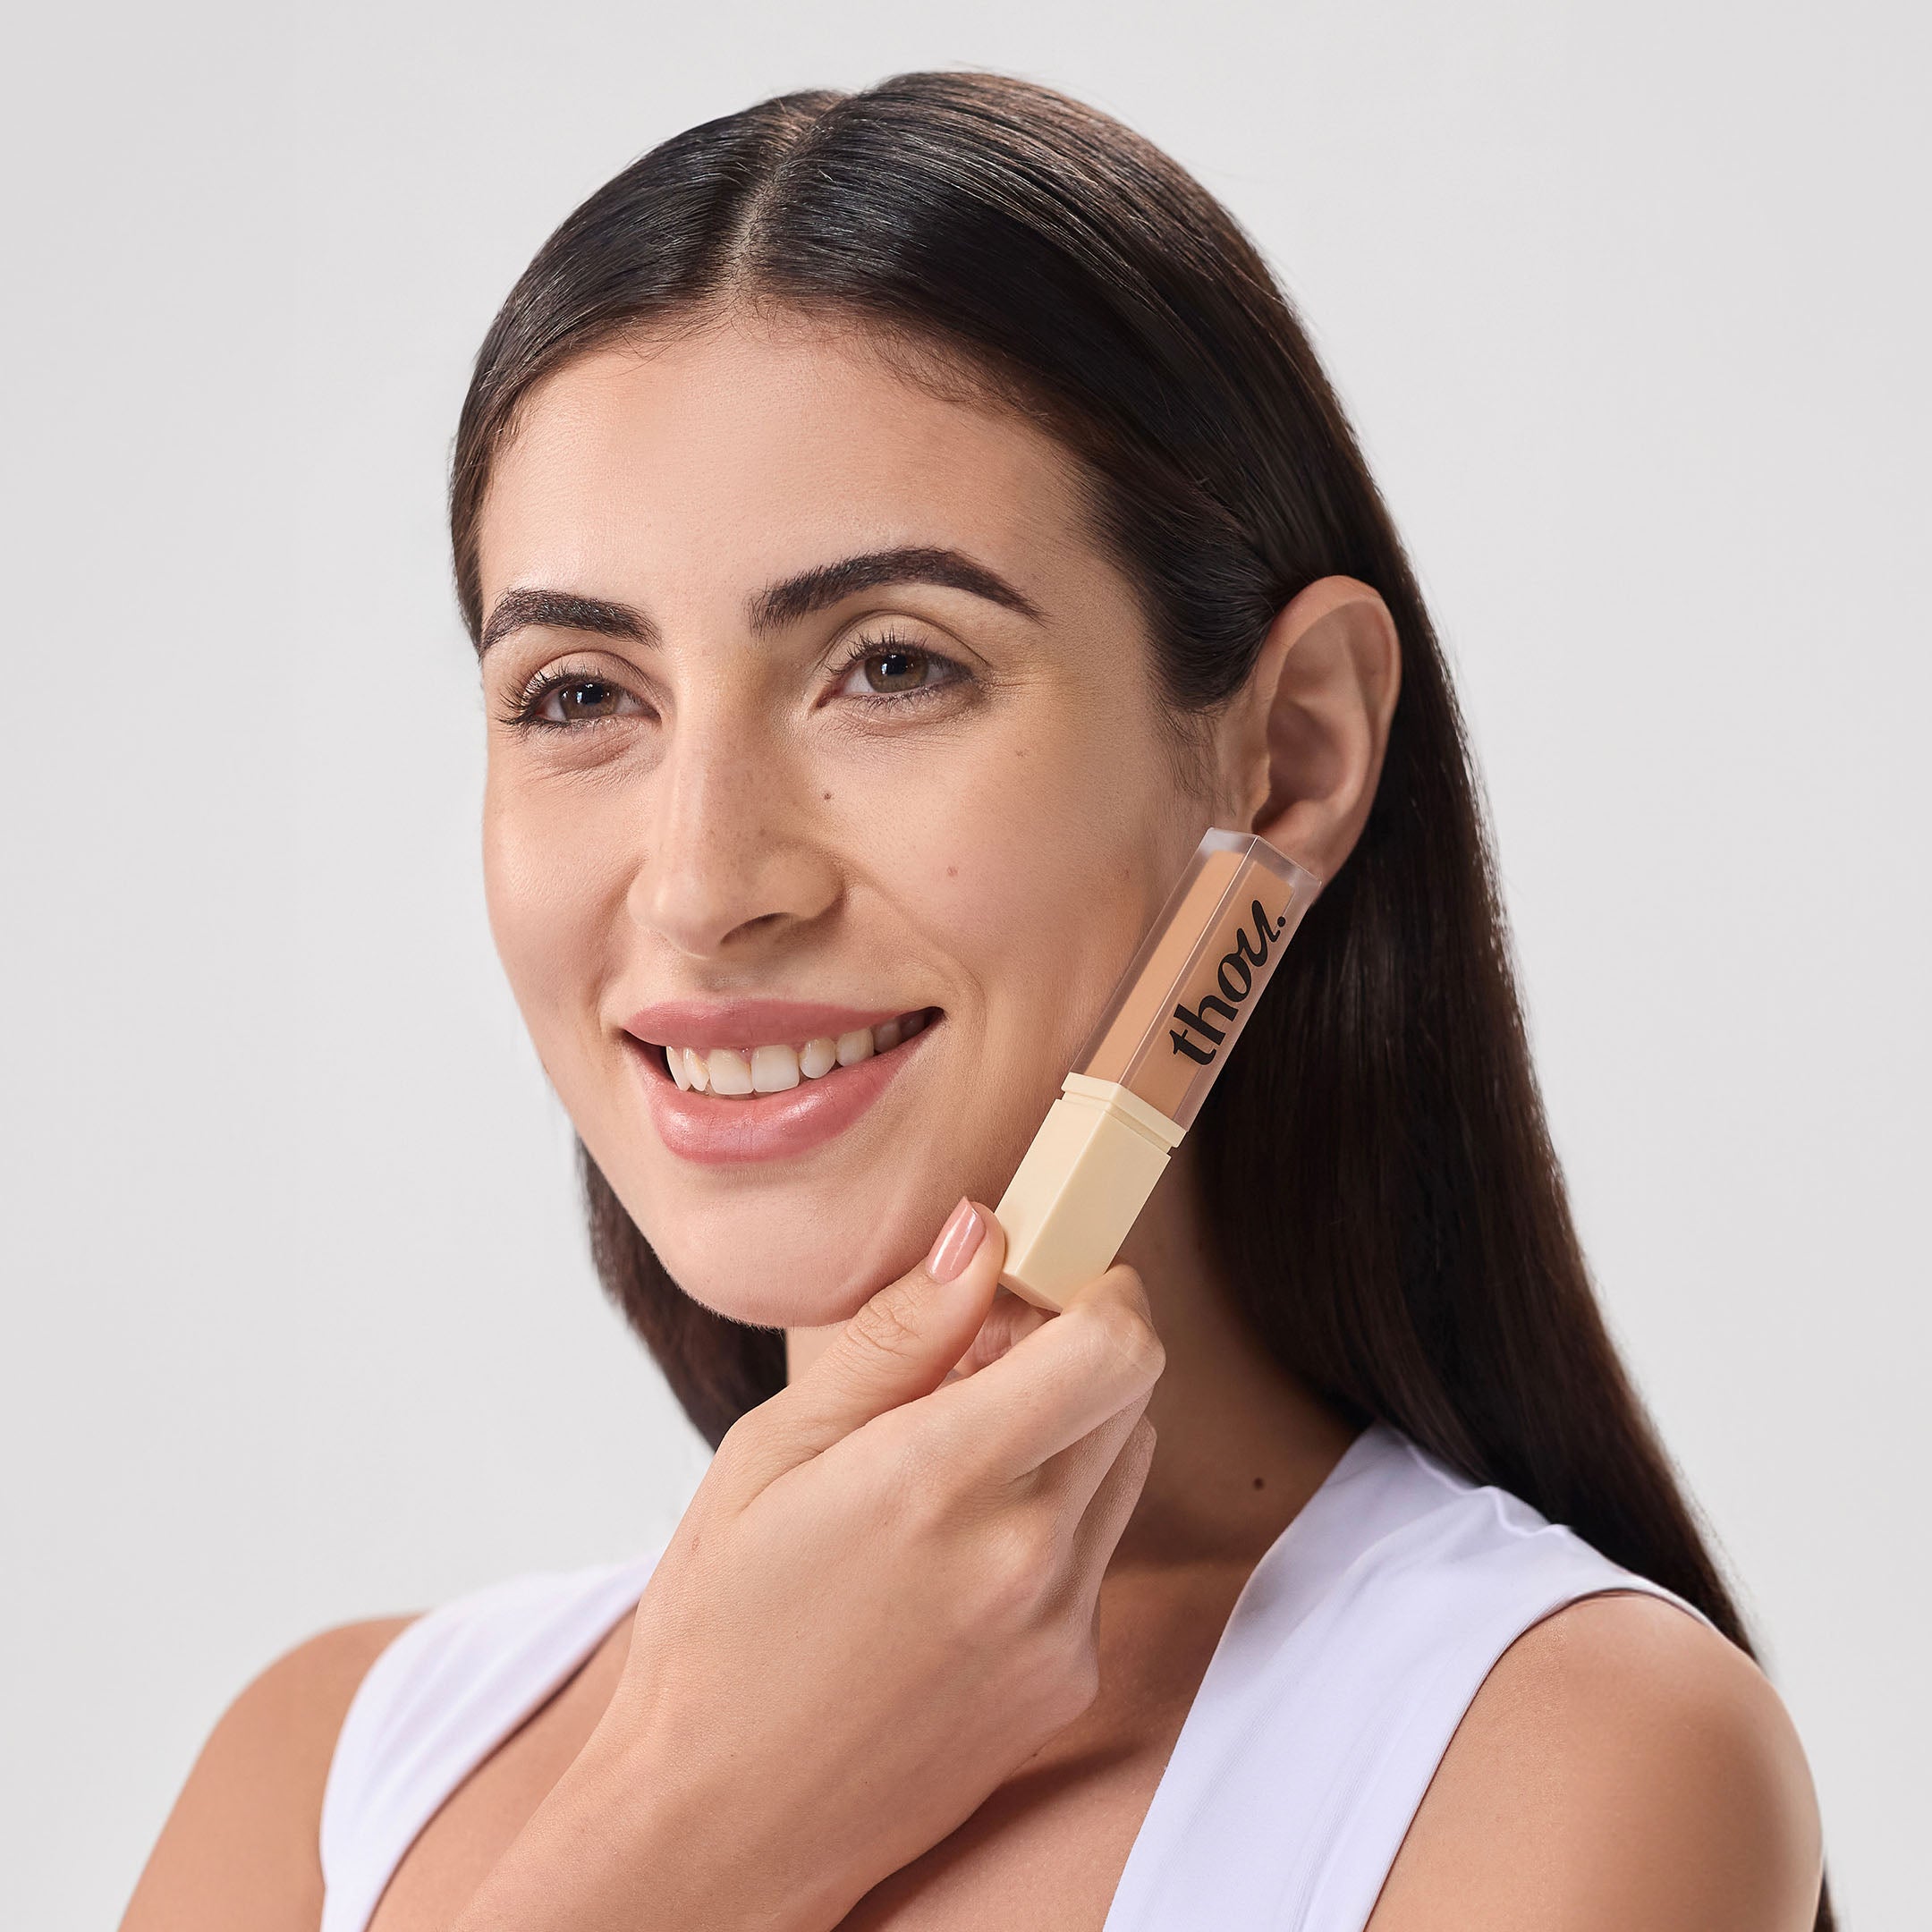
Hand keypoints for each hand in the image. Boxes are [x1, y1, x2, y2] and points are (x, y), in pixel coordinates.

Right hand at [454, 1198, 1161, 1931]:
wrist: (722, 1822)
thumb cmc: (721, 1628)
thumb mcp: (773, 1452)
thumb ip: (897, 1337)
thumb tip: (979, 1236)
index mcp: (942, 1482)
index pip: (1115, 1347)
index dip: (1097, 1291)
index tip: (1041, 1282)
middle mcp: (1025, 1558)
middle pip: (1132, 1396)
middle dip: (1075, 1351)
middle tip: (977, 1359)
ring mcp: (1058, 1630)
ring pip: (1124, 1470)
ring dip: (1071, 1432)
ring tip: (956, 1457)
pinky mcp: (1067, 1682)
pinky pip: (1099, 1556)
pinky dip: (1055, 1521)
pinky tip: (958, 1549)